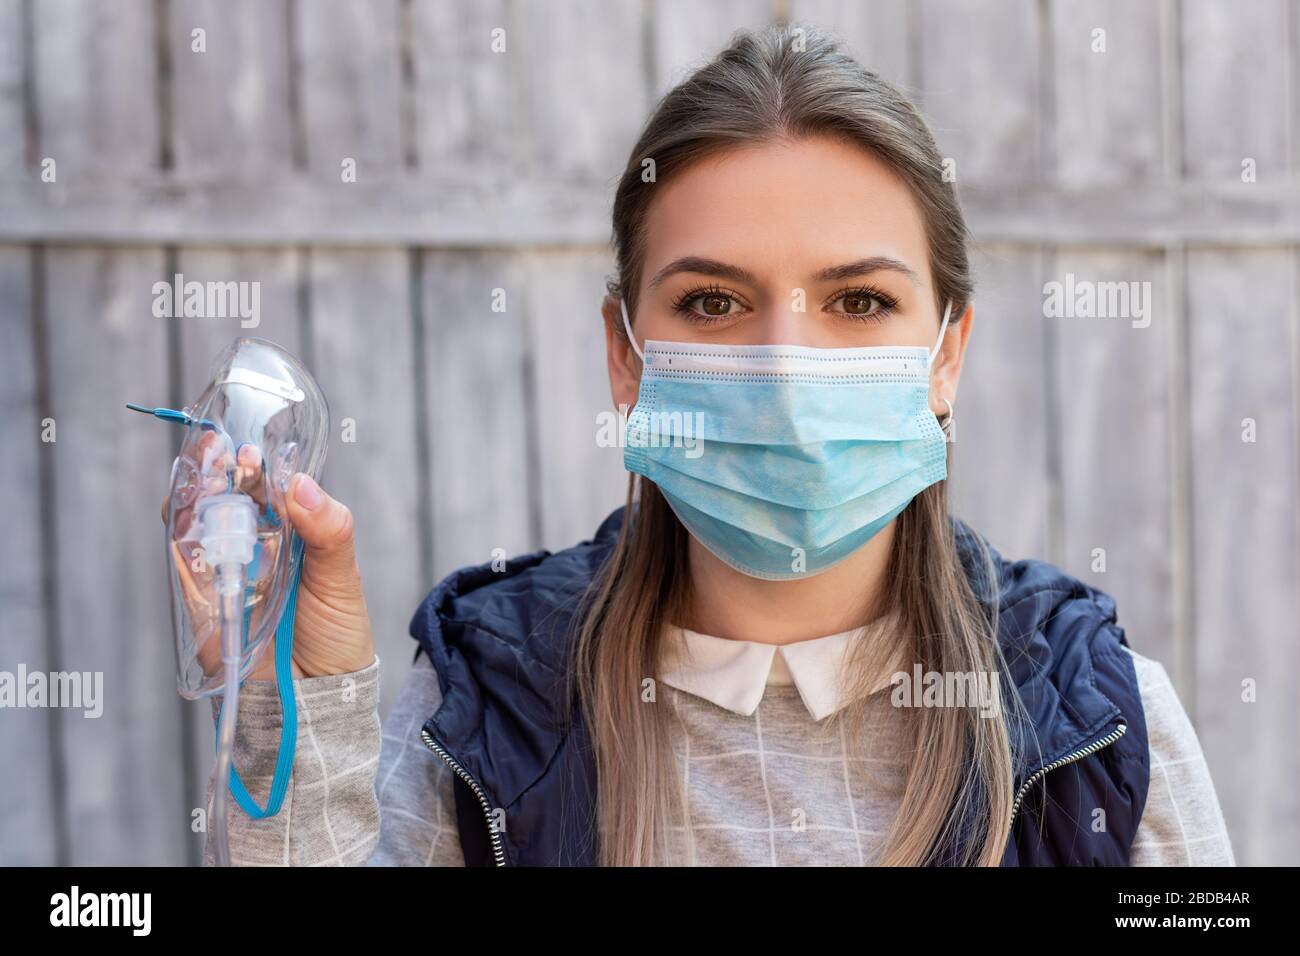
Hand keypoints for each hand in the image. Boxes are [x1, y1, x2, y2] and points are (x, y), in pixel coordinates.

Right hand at [163, 447, 374, 681]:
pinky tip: (186, 510)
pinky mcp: (203, 600)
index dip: (258, 464)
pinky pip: (183, 561)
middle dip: (220, 469)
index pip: (268, 487)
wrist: (317, 699)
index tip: (253, 446)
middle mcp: (256, 547)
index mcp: (292, 534)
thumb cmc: (337, 635)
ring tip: (207, 472)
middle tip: (225, 452)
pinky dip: (181, 533)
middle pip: (227, 496)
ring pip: (200, 521)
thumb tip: (302, 486)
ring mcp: (227, 571)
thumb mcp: (343, 578)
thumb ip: (329, 531)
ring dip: (197, 493)